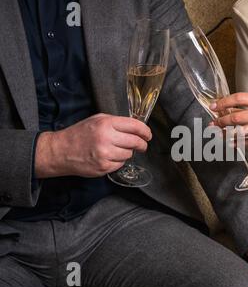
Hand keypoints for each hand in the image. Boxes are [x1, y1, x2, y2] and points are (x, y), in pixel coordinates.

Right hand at [35, 113, 151, 177]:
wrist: (60, 151)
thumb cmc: (79, 134)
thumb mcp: (97, 120)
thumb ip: (116, 122)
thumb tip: (136, 127)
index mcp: (106, 124)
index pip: (135, 126)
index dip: (145, 131)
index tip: (148, 135)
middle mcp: (106, 138)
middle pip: (136, 142)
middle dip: (142, 144)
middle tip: (142, 145)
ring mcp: (105, 154)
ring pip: (129, 154)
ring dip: (127, 152)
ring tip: (116, 149)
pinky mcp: (104, 167)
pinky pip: (120, 164)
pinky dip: (118, 161)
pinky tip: (109, 157)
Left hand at [211, 93, 247, 147]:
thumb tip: (225, 108)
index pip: (239, 98)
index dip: (224, 102)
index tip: (213, 107)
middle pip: (238, 117)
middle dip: (222, 121)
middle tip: (213, 124)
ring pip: (243, 132)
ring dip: (228, 134)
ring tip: (219, 134)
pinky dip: (239, 144)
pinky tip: (231, 143)